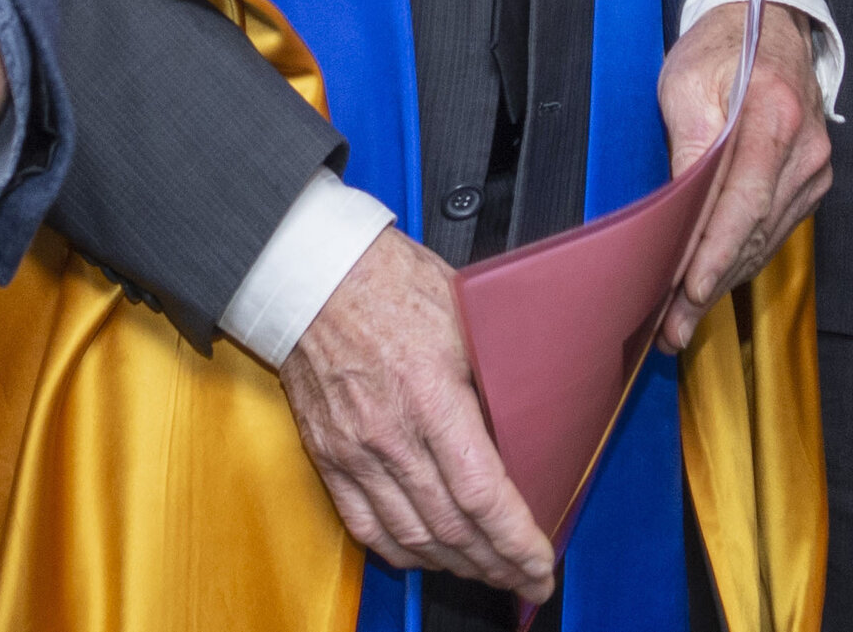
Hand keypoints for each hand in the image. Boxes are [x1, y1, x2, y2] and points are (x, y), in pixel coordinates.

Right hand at [279, 228, 556, 600]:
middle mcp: (388, 433)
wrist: (311, 273)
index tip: (541, 564)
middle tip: (527, 579)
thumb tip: (537, 416)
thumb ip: (497, 373)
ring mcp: (353, 450)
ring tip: (488, 572)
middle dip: (497, 566)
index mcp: (429, 394)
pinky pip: (364, 524)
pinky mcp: (328, 454)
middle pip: (450, 528)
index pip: (481, 494)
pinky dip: (400, 551)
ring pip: (410, 536)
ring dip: (455, 565)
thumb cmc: (387, 280)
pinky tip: (427, 556)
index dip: (516, 542)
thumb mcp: (466, 315)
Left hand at [655, 0, 830, 352]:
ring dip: (724, 281)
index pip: (742, 202)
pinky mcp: (812, 180)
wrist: (767, 24)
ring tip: (682, 319)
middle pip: (754, 232)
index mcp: (773, 117)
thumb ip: (689, 145)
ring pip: (765, 240)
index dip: (713, 254)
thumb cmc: (720, 49)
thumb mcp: (687, 83)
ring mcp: (814, 167)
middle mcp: (804, 149)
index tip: (684, 293)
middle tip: (671, 328)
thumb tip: (679, 208)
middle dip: (710, 284)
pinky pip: (775, 230)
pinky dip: (742, 259)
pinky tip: (712, 281)